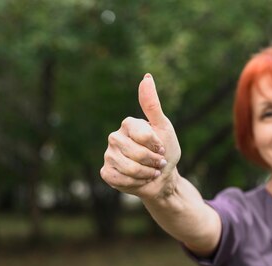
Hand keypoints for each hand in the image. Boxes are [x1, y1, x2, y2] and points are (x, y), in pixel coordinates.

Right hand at [100, 74, 181, 198]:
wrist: (163, 179)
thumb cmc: (166, 152)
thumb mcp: (164, 127)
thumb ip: (153, 105)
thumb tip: (146, 77)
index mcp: (128, 124)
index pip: (142, 135)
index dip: (156, 145)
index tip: (161, 148)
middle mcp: (115, 137)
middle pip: (135, 153)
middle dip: (152, 162)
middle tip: (157, 163)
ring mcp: (109, 154)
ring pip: (128, 167)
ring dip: (145, 174)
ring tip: (149, 172)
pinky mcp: (106, 172)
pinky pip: (119, 178)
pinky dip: (134, 183)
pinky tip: (138, 180)